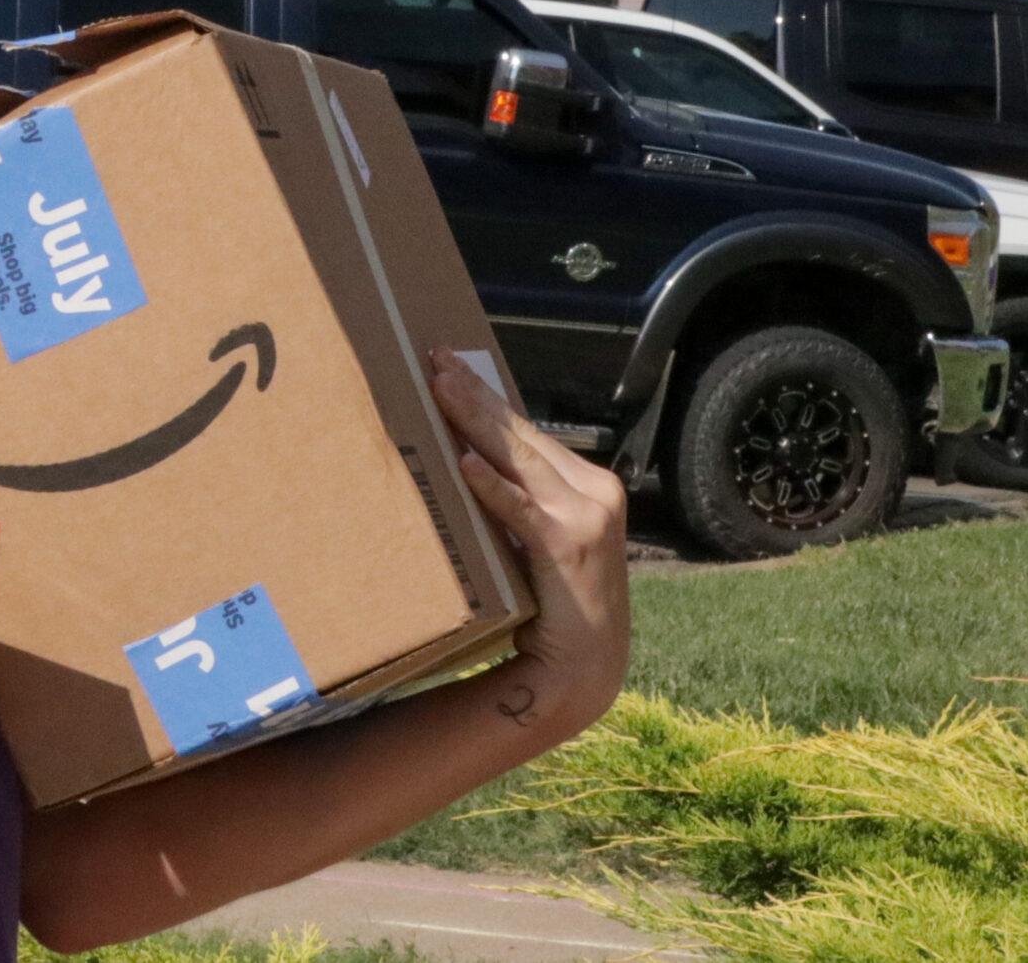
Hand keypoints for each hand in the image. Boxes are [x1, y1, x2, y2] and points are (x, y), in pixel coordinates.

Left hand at [427, 347, 627, 743]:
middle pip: (520, 434)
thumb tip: (466, 453)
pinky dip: (493, 488)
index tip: (449, 365)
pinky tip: (464, 466)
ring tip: (439, 390)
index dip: (487, 396)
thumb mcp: (539, 536)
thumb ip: (518, 496)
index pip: (528, 432)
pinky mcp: (569, 547)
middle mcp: (594, 492)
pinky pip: (522, 510)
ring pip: (518, 459)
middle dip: (473, 394)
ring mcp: (586, 518)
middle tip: (432, 359)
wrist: (582, 667)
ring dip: (474, 421)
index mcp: (588, 484)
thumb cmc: (554, 601)